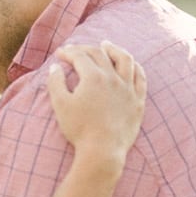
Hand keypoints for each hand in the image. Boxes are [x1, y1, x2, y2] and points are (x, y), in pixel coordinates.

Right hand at [46, 41, 146, 164]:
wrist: (102, 151)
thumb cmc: (79, 129)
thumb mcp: (60, 105)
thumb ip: (55, 83)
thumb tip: (55, 67)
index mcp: (93, 77)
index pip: (80, 56)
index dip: (68, 52)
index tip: (60, 54)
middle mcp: (113, 78)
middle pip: (100, 54)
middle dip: (85, 48)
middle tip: (76, 50)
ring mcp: (128, 89)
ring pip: (124, 59)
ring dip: (114, 49)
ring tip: (106, 45)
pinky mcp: (138, 101)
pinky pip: (140, 78)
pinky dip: (134, 67)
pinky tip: (131, 65)